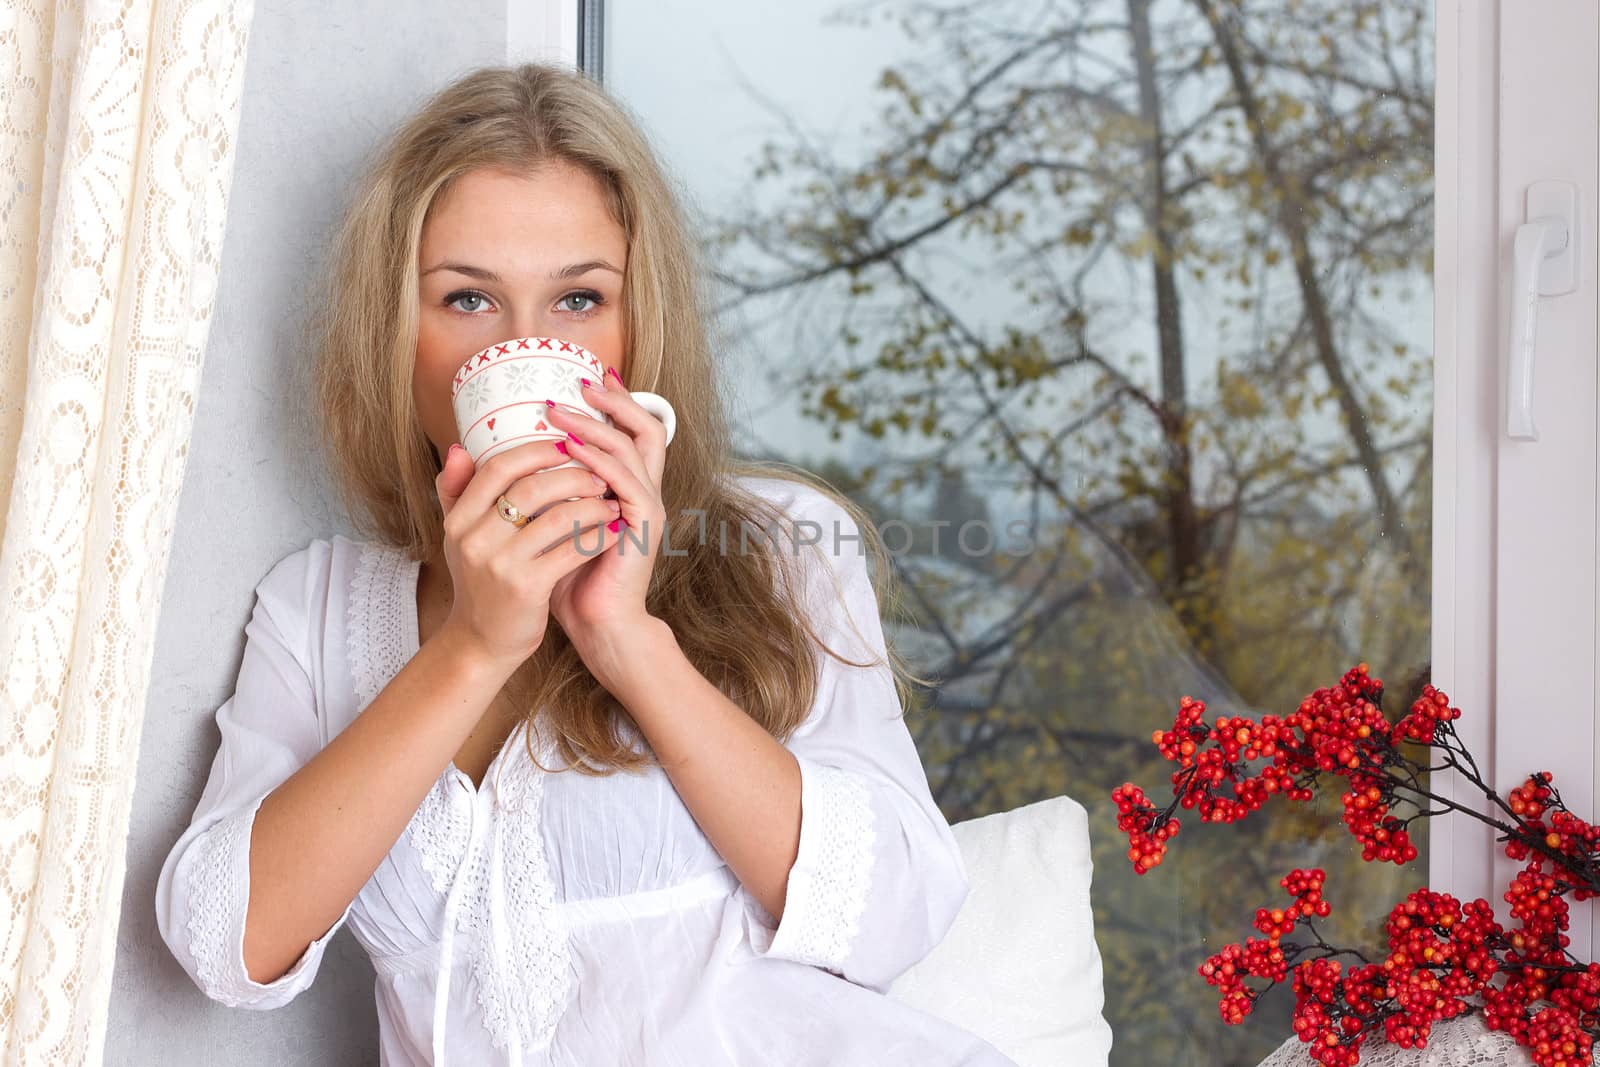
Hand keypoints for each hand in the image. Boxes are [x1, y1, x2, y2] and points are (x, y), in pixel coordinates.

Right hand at [433, 439, 624, 669]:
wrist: (481, 642)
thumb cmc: (480, 583)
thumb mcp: (460, 538)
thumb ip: (457, 492)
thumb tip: (458, 448)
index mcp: (459, 520)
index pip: (497, 468)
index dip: (535, 451)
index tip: (567, 444)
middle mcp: (474, 539)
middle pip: (529, 488)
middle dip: (571, 476)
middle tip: (599, 474)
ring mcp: (500, 565)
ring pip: (556, 518)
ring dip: (591, 505)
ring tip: (611, 501)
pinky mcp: (527, 588)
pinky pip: (571, 551)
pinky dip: (596, 537)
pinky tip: (612, 530)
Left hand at [543, 367, 670, 656]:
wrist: (596, 623)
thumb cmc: (570, 577)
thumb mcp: (546, 523)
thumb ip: (532, 489)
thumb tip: (491, 457)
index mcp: (626, 489)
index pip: (633, 433)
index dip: (616, 404)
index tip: (586, 382)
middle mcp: (643, 491)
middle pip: (648, 428)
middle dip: (615, 402)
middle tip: (580, 384)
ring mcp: (647, 506)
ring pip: (635, 446)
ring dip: (597, 425)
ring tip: (561, 412)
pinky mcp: (643, 524)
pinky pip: (627, 480)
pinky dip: (599, 460)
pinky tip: (571, 450)